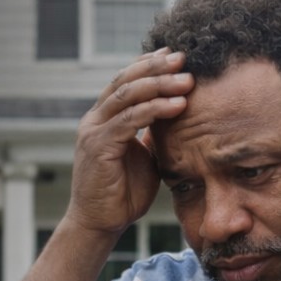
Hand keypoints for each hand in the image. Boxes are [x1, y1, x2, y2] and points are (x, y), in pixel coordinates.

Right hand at [68, 48, 193, 237]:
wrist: (100, 224)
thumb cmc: (122, 194)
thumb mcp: (144, 157)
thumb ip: (152, 135)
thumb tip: (174, 116)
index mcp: (103, 119)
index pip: (124, 80)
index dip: (148, 65)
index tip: (174, 56)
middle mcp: (94, 120)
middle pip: (125, 80)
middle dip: (156, 67)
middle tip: (183, 59)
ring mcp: (93, 132)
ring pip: (127, 95)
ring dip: (160, 85)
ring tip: (187, 80)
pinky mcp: (98, 147)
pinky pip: (129, 120)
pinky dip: (155, 109)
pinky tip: (178, 106)